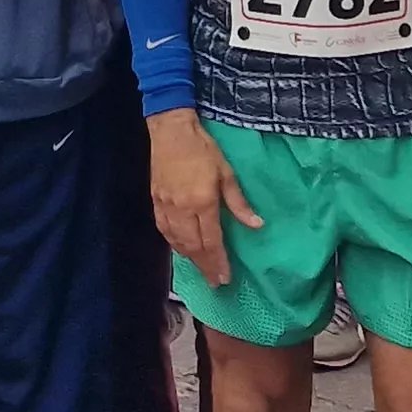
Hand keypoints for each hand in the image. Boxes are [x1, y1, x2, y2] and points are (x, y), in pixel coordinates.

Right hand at [147, 109, 264, 284]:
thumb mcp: (226, 173)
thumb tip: (256, 225)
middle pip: (193, 247)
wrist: (171, 130)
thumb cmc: (203, 148)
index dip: (218, 262)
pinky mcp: (155, 201)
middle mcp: (182, 210)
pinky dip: (174, 244)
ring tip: (201, 268)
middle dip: (204, 266)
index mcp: (202, 203)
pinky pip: (164, 230)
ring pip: (177, 242)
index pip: (211, 241)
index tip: (224, 278)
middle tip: (214, 281)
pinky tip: (181, 248)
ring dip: (190, 258)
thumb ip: (238, 203)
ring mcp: (166, 207)